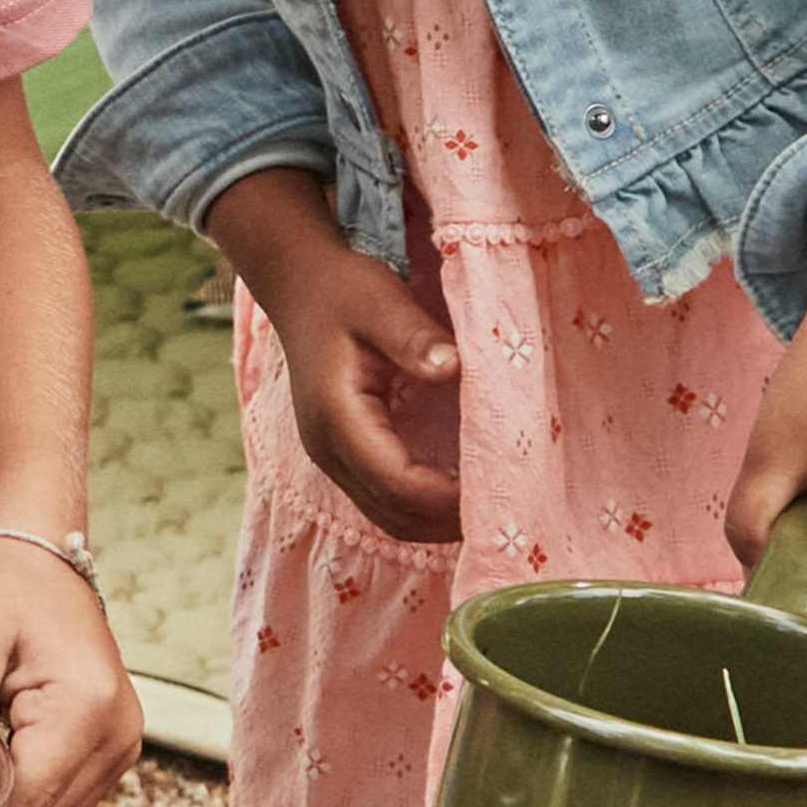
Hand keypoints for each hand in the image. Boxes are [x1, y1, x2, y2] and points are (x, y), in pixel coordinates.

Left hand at [0, 537, 142, 806]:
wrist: (39, 559)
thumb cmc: (1, 591)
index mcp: (87, 709)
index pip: (22, 806)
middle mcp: (118, 734)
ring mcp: (122, 743)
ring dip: (10, 791)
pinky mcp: (115, 746)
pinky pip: (61, 800)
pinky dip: (29, 782)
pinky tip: (14, 736)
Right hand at [207, 168, 462, 544]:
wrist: (299, 284)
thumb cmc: (343, 289)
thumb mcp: (380, 301)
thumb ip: (414, 337)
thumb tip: (454, 368)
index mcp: (336, 417)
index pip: (395, 480)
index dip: (445, 496)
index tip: (497, 487)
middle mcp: (328, 449)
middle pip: (391, 513)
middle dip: (446, 522)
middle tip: (506, 509)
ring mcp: (332, 456)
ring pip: (387, 515)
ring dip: (435, 521)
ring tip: (489, 505)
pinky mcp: (343, 453)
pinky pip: (384, 498)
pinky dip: (421, 505)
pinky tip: (459, 489)